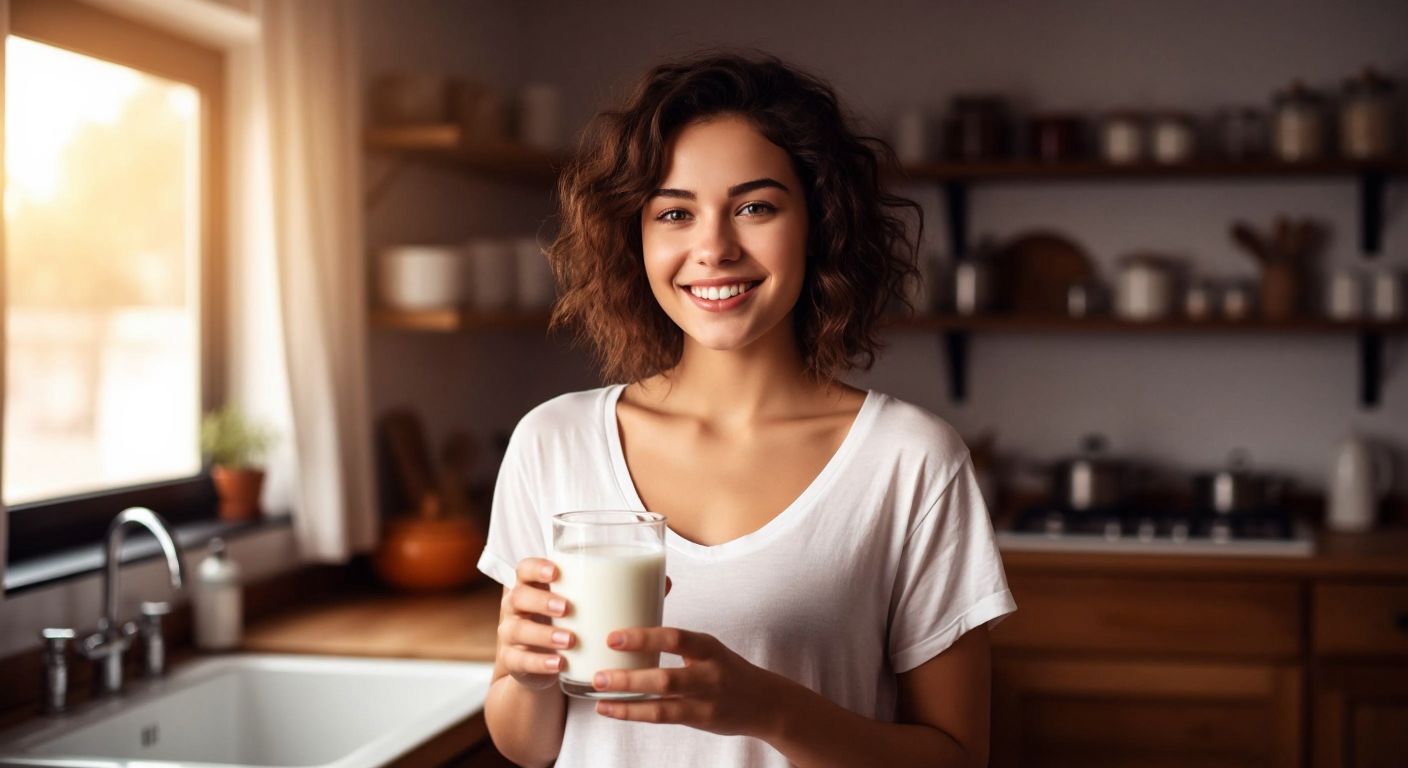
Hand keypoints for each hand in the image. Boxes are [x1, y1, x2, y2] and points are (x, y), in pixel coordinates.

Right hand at [497, 559, 672, 691]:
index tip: (556, 571)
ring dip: (543, 635)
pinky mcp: (514, 663)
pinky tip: (559, 665)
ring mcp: (512, 635)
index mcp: (536, 586)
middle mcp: (519, 608)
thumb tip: (664, 580)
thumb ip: (620, 592)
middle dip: (541, 601)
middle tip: (567, 607)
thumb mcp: (589, 607)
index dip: (536, 567)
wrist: (547, 665)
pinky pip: (520, 662)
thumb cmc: (572, 623)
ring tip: (570, 640)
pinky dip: (540, 663)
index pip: (525, 568)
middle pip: (519, 596)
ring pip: (516, 630)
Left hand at [591, 627, 787, 738]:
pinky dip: (632, 713)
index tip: (612, 637)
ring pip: (662, 701)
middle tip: (598, 673)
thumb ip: (675, 636)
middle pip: (666, 677)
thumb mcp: (707, 647)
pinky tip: (609, 709)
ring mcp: (704, 700)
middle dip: (629, 677)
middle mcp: (708, 673)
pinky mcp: (699, 719)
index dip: (643, 638)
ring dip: (627, 698)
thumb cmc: (724, 668)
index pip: (675, 638)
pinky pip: (661, 717)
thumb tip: (642, 597)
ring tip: (598, 691)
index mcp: (707, 647)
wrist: (764, 702)